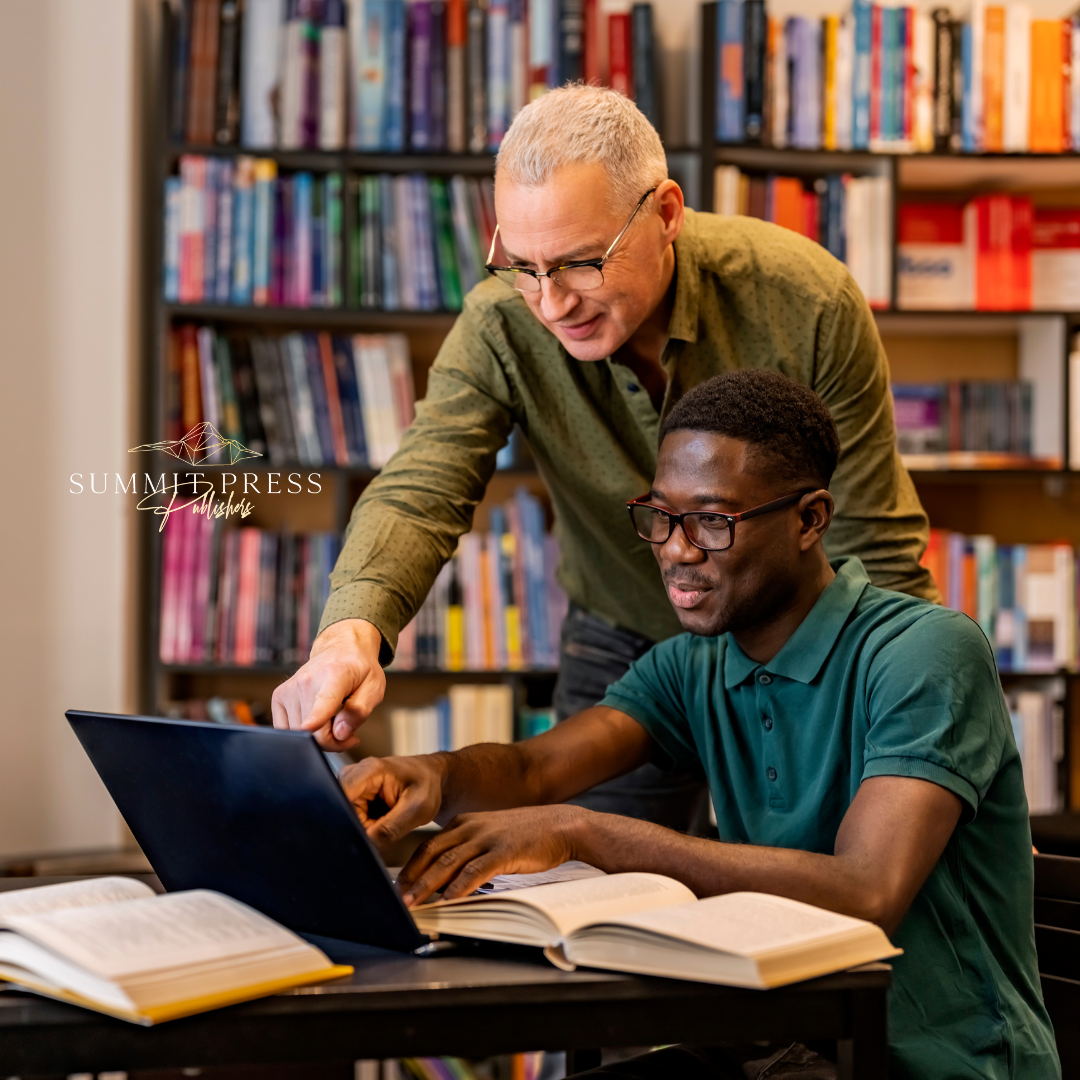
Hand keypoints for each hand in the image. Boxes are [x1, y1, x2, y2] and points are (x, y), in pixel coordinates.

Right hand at [271, 619, 385, 749]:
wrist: (340, 648)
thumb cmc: (358, 668)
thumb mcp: (374, 688)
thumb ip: (359, 711)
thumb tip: (340, 733)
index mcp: (335, 675)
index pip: (324, 700)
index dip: (316, 718)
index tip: (309, 727)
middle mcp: (306, 681)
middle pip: (313, 730)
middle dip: (332, 741)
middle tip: (348, 732)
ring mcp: (289, 689)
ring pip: (299, 734)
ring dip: (318, 737)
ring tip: (334, 723)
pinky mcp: (279, 697)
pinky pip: (286, 730)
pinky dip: (302, 733)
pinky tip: (317, 721)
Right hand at [339, 754, 445, 850]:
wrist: (432, 778)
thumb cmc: (427, 785)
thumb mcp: (417, 809)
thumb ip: (390, 829)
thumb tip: (367, 845)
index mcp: (370, 770)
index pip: (340, 794)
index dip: (345, 818)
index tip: (363, 831)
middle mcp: (356, 774)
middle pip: (342, 811)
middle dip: (360, 827)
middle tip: (385, 826)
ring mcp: (354, 785)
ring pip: (347, 819)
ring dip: (366, 827)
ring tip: (388, 819)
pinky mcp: (356, 795)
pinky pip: (353, 820)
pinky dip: (368, 825)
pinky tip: (383, 819)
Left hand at [396, 804, 586, 906]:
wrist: (562, 825)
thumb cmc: (528, 835)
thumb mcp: (492, 835)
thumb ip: (470, 850)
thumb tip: (449, 878)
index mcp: (466, 823)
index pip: (428, 846)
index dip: (411, 867)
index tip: (399, 886)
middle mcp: (471, 827)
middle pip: (432, 854)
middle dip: (411, 878)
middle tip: (396, 899)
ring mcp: (487, 837)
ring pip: (448, 863)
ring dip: (427, 885)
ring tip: (413, 904)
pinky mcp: (504, 850)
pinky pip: (475, 871)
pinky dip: (459, 888)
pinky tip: (449, 901)